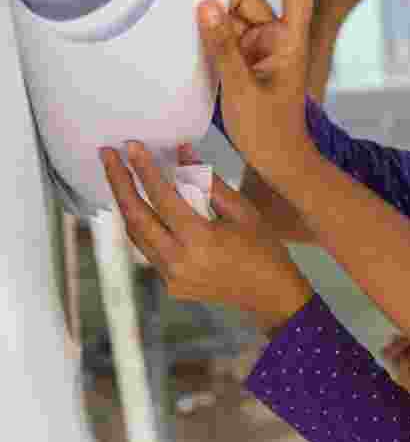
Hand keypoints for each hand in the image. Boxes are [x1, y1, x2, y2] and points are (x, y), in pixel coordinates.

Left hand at [99, 142, 312, 332]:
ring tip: (118, 176)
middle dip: (118, 182)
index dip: (145, 170)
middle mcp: (179, 261)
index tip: (131, 146)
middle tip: (107, 155)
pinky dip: (142, 225)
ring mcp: (170, 277)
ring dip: (125, 204)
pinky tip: (141, 207)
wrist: (270, 295)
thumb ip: (209, 182)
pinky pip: (147, 250)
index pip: (163, 198)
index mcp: (201, 240)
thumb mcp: (243, 211)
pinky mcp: (170, 284)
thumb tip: (182, 153)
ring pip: (135, 235)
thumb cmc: (264, 249)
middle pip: (136, 217)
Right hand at [198, 0, 317, 182]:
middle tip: (195, 10)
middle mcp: (278, 38)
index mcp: (291, 40)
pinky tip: (192, 42)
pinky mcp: (245, 60)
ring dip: (214, 18)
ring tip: (189, 29)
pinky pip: (227, 35)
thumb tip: (206, 4)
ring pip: (236, 16)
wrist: (278, 161)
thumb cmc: (269, 131)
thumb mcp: (240, 88)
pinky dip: (211, 35)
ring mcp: (261, 48)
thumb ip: (223, 46)